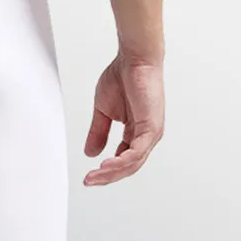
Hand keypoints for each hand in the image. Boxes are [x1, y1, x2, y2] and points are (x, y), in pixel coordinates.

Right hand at [83, 54, 163, 186]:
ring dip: (111, 172)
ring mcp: (151, 133)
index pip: (123, 161)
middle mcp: (146, 136)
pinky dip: (121, 162)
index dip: (106, 171)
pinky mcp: (152, 128)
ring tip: (94, 176)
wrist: (134, 59)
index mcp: (137, 133)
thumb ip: (98, 133)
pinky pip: (136, 153)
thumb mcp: (103, 112)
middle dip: (106, 177)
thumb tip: (90, 153)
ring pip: (132, 164)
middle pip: (128, 167)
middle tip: (88, 181)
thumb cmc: (123, 78)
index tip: (89, 176)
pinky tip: (106, 165)